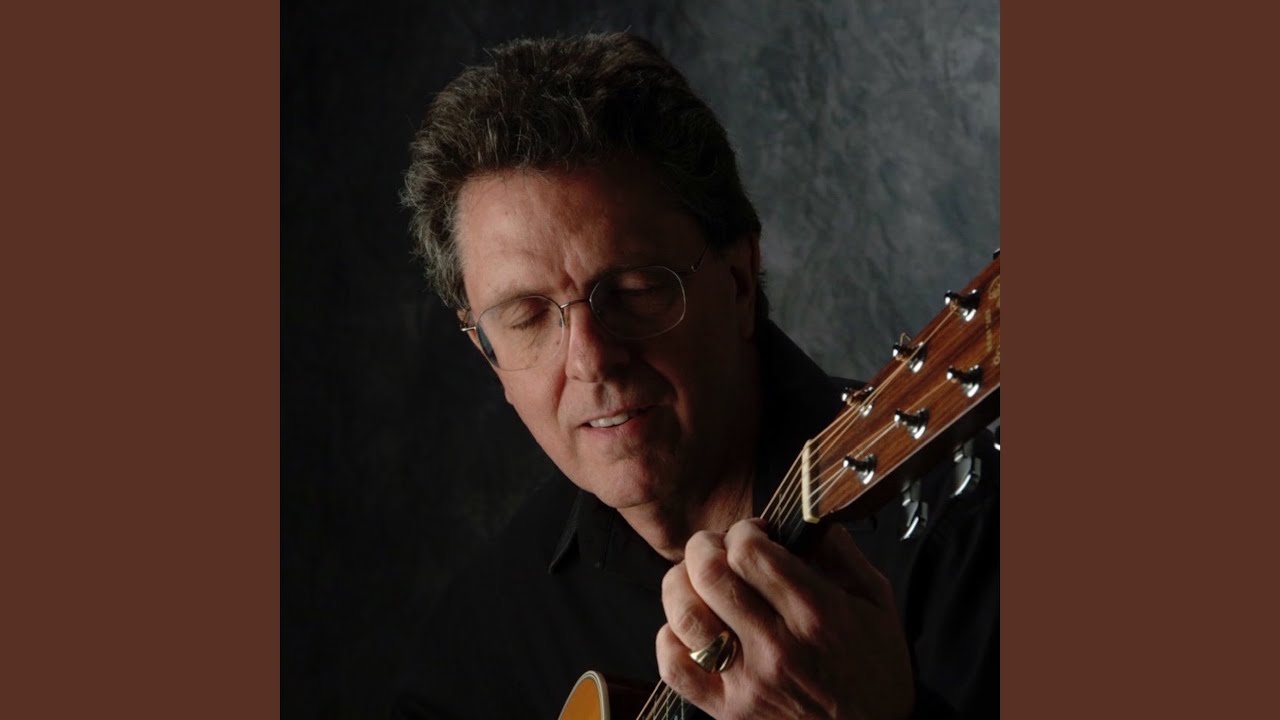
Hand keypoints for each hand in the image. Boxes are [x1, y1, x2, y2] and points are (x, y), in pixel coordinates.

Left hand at [656, 519, 913, 718]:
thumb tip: (804, 515)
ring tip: (697, 581)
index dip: (744, 530)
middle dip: (704, 546)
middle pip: (710, 575)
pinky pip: (674, 666)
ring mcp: (748, 681)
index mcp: (817, 613)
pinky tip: (691, 626)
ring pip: (685, 615)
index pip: (751, 552)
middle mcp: (778, 647)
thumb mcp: (877, 600)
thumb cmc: (875, 666)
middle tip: (717, 548)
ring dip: (681, 584)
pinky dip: (669, 637)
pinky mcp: (727, 710)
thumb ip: (840, 552)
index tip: (755, 534)